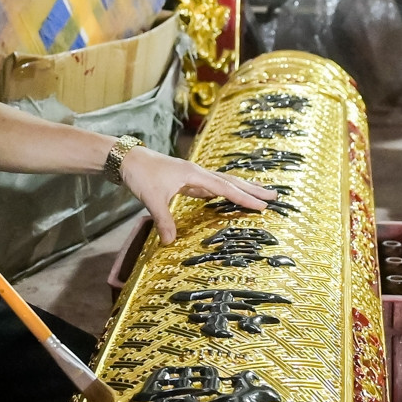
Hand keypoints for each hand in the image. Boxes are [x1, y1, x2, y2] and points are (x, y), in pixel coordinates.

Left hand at [117, 148, 276, 243]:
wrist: (126, 158)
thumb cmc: (140, 174)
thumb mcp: (152, 199)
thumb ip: (163, 220)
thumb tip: (170, 242)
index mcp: (194, 174)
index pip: (225, 188)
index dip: (244, 198)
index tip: (263, 206)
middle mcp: (197, 172)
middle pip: (231, 181)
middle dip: (252, 189)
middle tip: (274, 196)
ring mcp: (192, 175)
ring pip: (222, 182)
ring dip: (240, 189)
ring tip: (257, 194)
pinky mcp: (185, 179)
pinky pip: (210, 186)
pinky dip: (222, 191)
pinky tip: (225, 196)